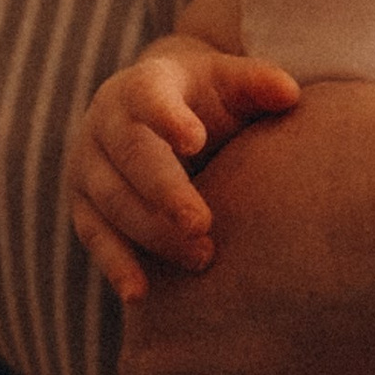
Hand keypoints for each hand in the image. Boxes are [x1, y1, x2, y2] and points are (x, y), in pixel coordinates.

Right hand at [70, 45, 300, 300]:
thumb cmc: (206, 97)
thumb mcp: (229, 80)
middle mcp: (106, 124)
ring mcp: (90, 166)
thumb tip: (289, 94)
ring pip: (114, 202)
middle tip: (202, 224)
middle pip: (132, 157)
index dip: (167, 118)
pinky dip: (116, 265)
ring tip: (203, 257)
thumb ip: (257, 83)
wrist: (154, 109)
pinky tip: (139, 293)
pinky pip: (95, 237)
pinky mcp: (84, 205)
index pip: (149, 97)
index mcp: (143, 86)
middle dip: (165, 192)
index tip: (194, 140)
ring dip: (154, 233)